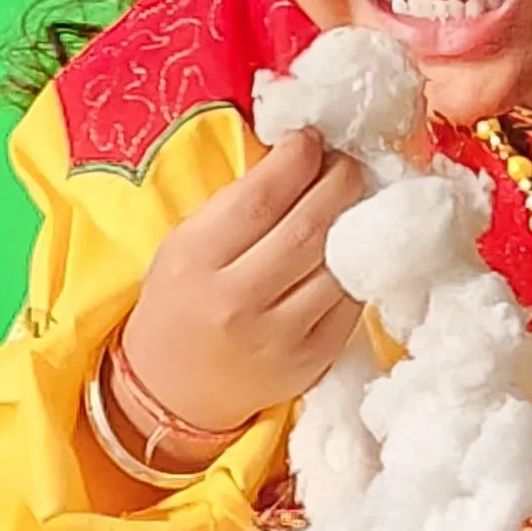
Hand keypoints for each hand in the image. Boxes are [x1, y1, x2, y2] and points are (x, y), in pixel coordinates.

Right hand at [119, 129, 365, 442]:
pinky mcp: (310, 360)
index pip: (260, 198)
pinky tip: (355, 246)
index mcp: (196, 260)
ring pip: (338, 263)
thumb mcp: (186, 244)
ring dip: (358, 221)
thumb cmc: (181, 302)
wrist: (172, 392)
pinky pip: (350, 301)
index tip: (312, 138)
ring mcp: (278, 335)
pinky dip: (358, 266)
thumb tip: (302, 154)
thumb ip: (238, 204)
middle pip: (308, 227)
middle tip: (349, 162)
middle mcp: (236, 300)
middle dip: (340, 181)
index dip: (298, 159)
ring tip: (359, 197)